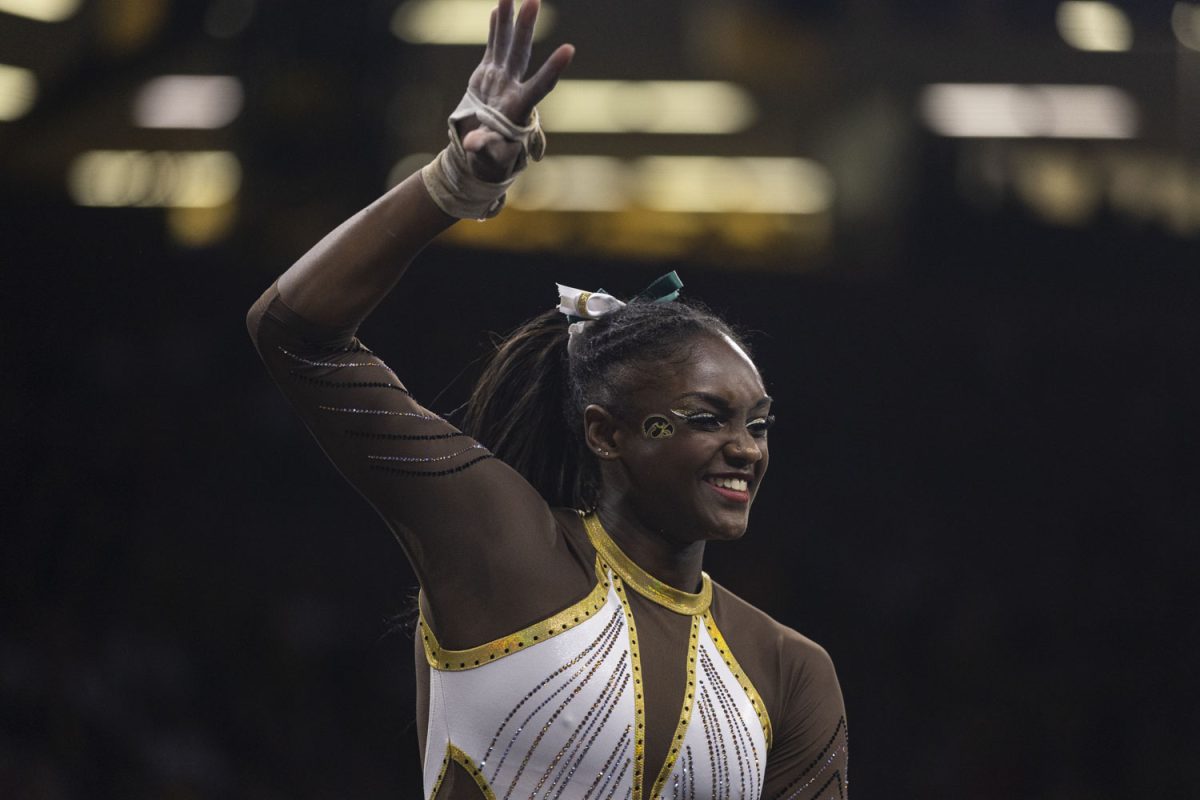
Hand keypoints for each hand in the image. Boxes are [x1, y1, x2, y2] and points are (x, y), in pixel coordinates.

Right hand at [460, 0, 573, 181]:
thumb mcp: (489, 157)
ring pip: (507, 45)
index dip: (553, 68)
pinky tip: (497, 10)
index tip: (569, 49)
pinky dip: (494, 30)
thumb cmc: (492, 159)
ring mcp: (502, 80)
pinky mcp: (489, 75)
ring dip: (510, 20)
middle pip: (522, 54)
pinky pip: (493, 47)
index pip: (540, 85)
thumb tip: (473, 145)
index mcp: (519, 108)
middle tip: (534, 0)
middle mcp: (513, 88)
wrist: (484, 151)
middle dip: (526, 28)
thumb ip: (484, 148)